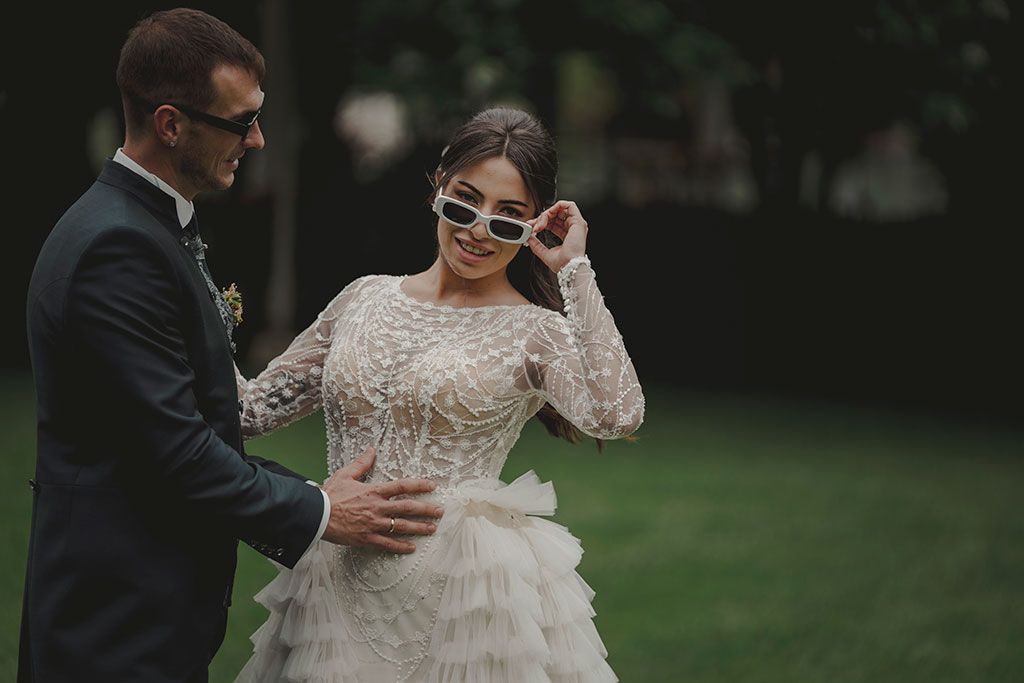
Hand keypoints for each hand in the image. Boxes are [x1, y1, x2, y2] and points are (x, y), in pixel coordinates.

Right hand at [321, 447, 442, 552]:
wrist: (315, 515)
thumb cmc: (329, 495)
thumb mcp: (345, 474)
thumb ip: (362, 463)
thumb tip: (371, 450)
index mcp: (374, 491)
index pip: (402, 486)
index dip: (419, 485)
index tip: (432, 486)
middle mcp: (377, 507)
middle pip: (407, 507)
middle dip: (426, 509)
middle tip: (440, 511)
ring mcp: (373, 524)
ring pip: (401, 526)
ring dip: (419, 528)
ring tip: (432, 529)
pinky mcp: (366, 538)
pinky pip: (387, 543)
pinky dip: (400, 546)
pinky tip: (411, 548)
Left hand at [527, 200, 587, 272]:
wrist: (569, 268)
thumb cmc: (563, 264)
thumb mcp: (545, 253)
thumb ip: (536, 245)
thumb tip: (528, 238)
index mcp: (567, 235)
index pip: (553, 223)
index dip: (541, 222)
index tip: (531, 226)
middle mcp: (572, 229)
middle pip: (555, 215)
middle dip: (542, 218)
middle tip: (534, 226)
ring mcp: (576, 225)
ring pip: (560, 210)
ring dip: (547, 213)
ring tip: (541, 224)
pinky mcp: (578, 222)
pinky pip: (569, 205)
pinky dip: (557, 206)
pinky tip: (549, 214)